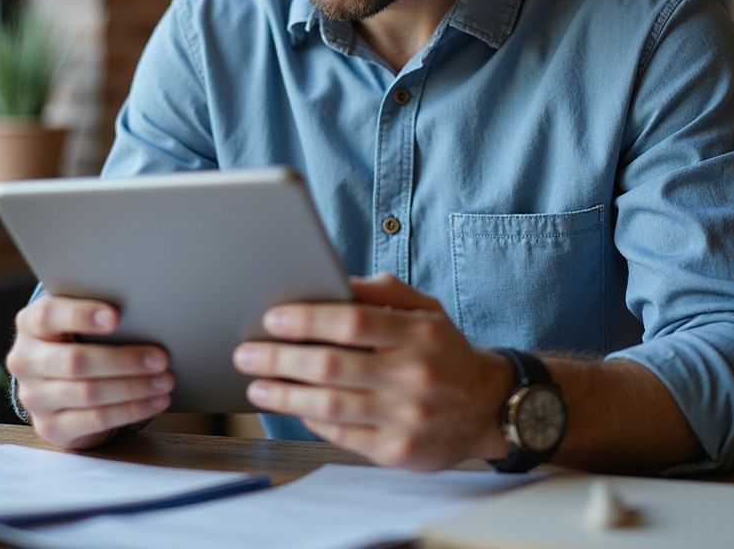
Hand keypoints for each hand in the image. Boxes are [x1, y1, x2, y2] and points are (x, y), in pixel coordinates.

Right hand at [6, 294, 173, 450]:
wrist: (57, 379)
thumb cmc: (79, 336)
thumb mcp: (79, 319)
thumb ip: (99, 312)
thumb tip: (146, 310)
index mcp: (30, 324)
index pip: (49, 316)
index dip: (82, 315)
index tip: (117, 316)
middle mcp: (25, 360)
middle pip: (76, 361)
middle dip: (124, 360)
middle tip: (161, 357)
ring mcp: (34, 397)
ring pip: (88, 393)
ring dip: (133, 388)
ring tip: (165, 380)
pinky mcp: (50, 427)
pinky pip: (95, 420)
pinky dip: (131, 410)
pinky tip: (155, 401)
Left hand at [232, 273, 512, 469]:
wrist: (487, 407)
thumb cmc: (444, 350)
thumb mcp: (425, 309)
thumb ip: (383, 292)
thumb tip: (335, 281)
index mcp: (418, 334)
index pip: (353, 323)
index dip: (308, 320)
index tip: (272, 318)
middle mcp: (413, 376)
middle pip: (332, 367)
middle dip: (280, 359)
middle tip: (246, 353)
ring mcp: (405, 418)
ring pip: (330, 406)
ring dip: (284, 395)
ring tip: (256, 385)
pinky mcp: (397, 452)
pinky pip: (341, 436)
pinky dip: (310, 419)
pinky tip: (291, 405)